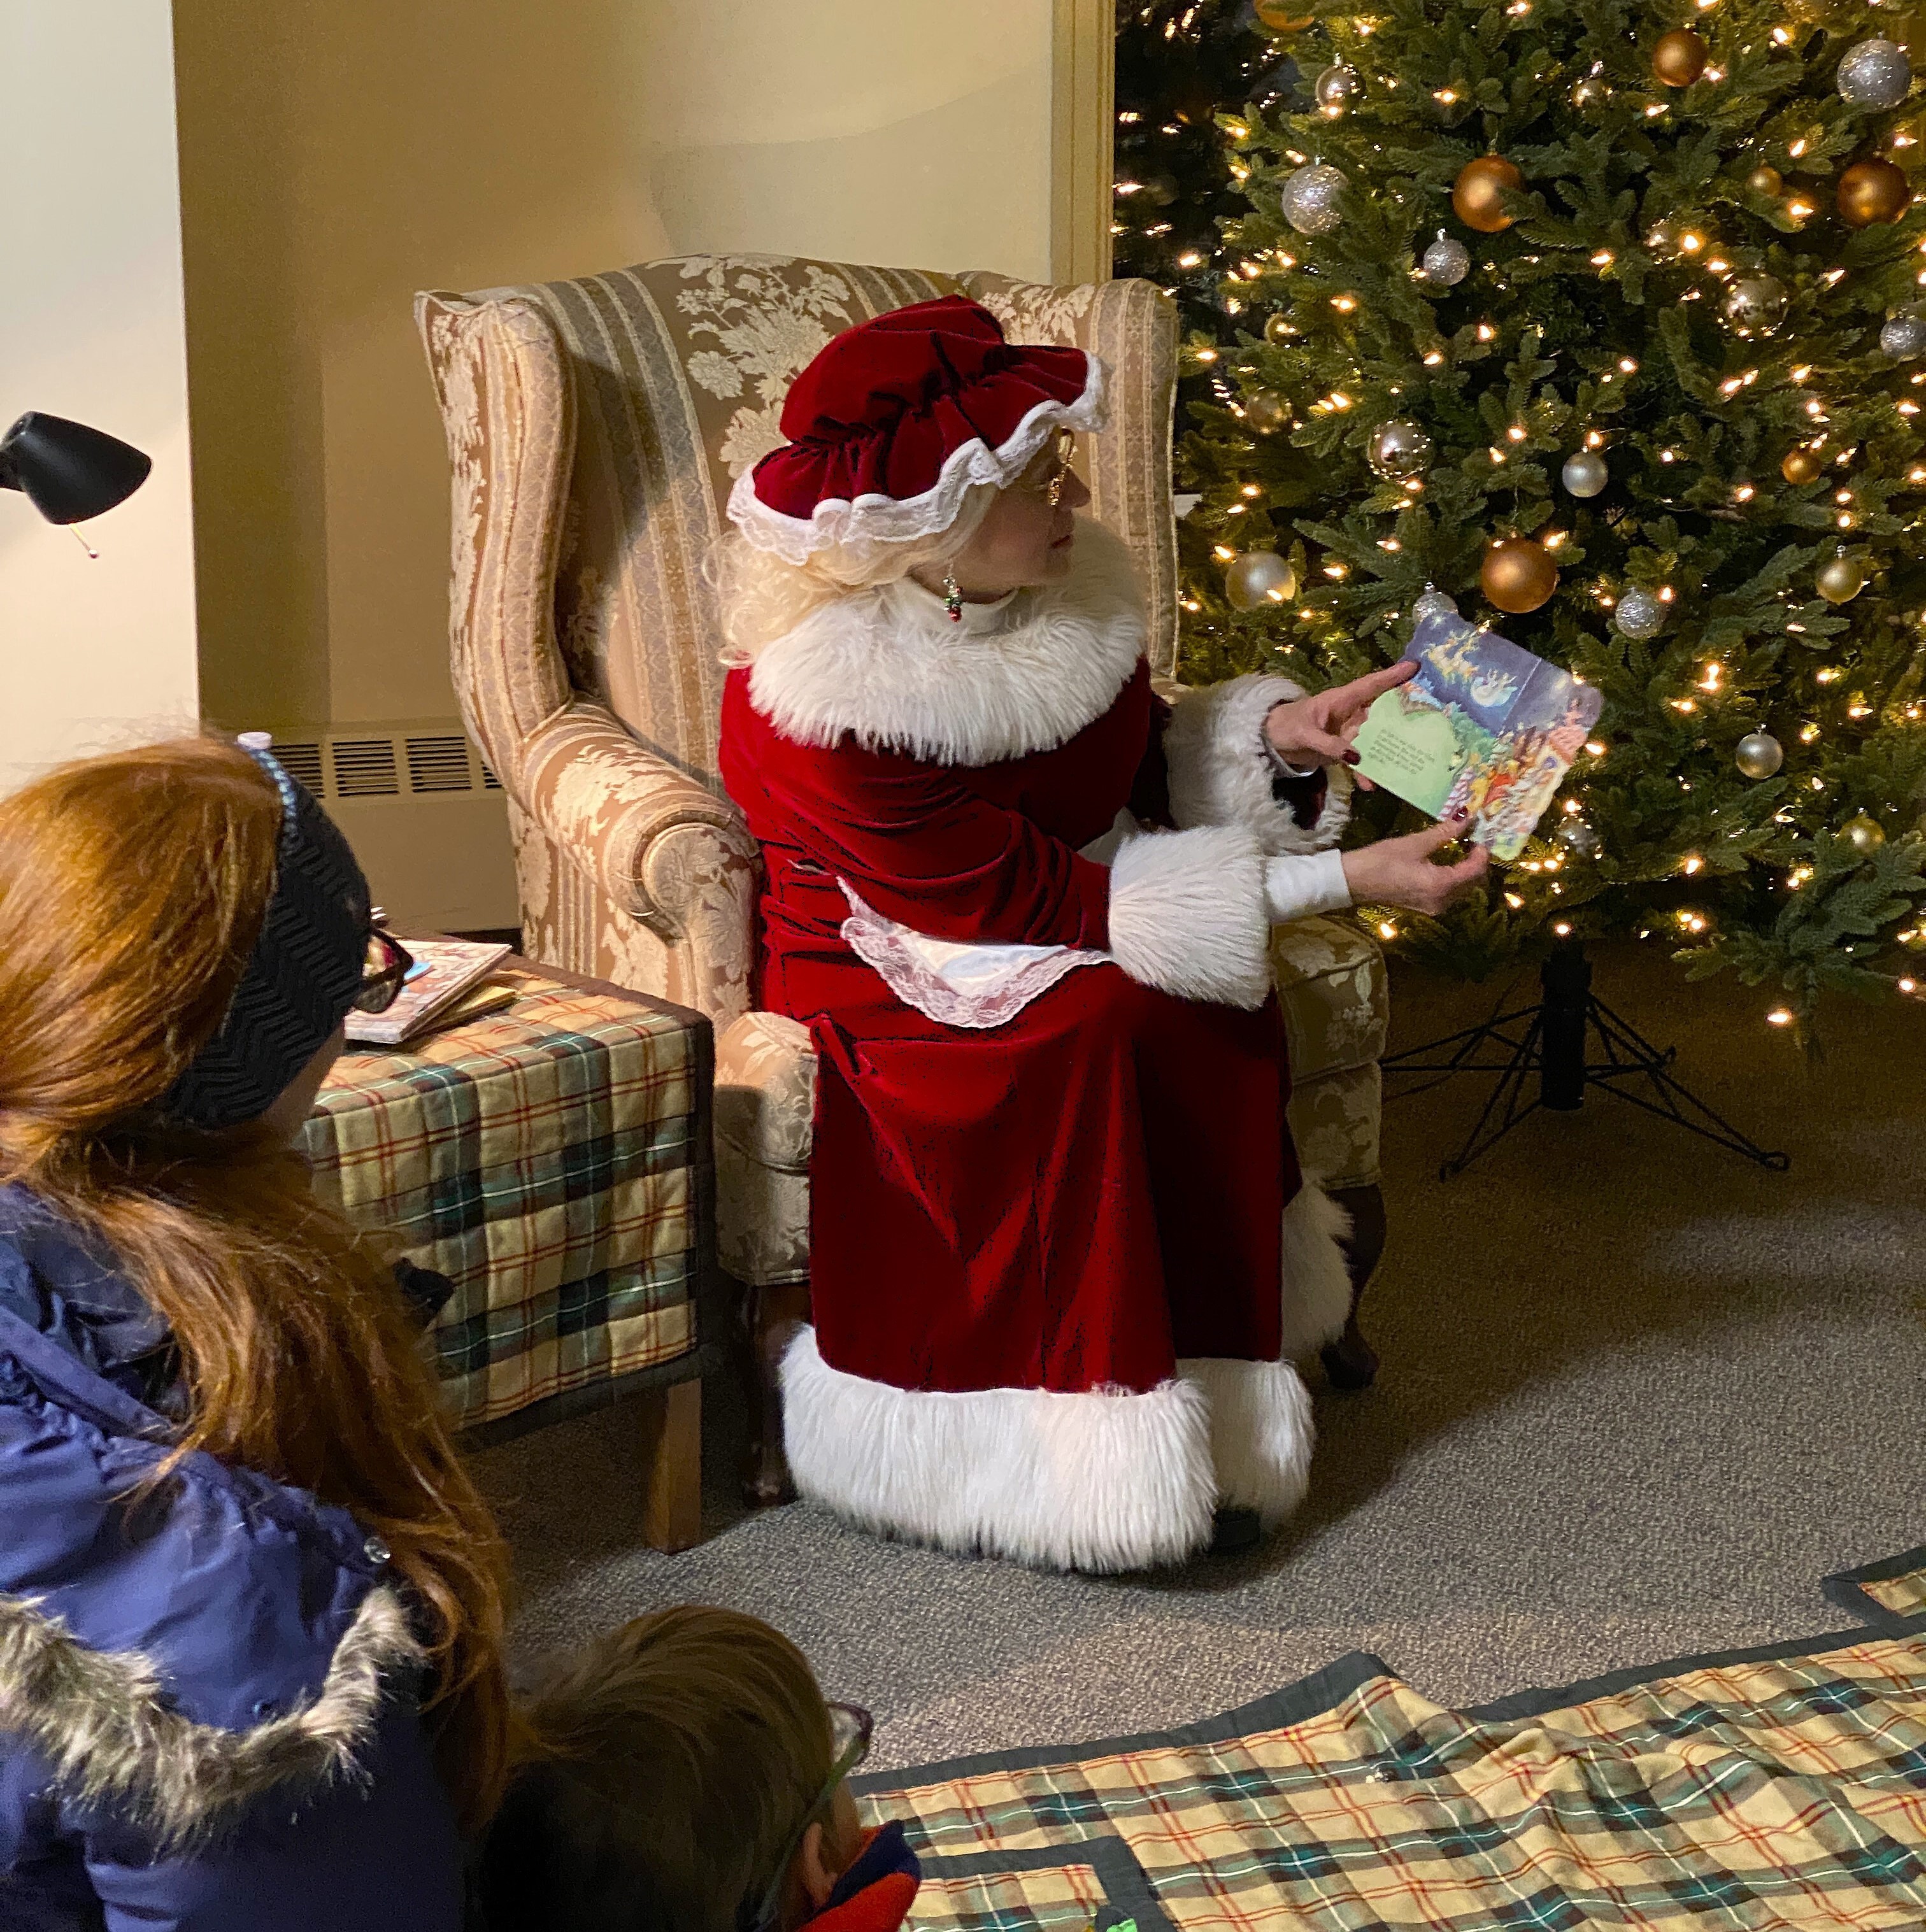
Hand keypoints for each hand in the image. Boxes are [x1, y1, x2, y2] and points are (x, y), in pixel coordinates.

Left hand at [1264, 661, 1417, 787]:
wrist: (1272, 744)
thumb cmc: (1286, 727)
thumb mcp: (1304, 734)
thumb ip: (1329, 745)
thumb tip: (1355, 757)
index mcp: (1342, 700)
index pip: (1371, 685)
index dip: (1392, 676)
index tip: (1416, 667)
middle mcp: (1351, 714)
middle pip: (1382, 712)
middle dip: (1405, 714)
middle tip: (1430, 716)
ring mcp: (1350, 732)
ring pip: (1376, 738)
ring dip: (1389, 749)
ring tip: (1407, 759)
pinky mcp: (1345, 751)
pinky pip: (1361, 760)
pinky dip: (1366, 771)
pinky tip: (1371, 785)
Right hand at [1341, 817, 1489, 916]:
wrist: (1352, 882)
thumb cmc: (1381, 860)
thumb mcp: (1415, 843)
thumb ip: (1445, 832)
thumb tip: (1467, 815)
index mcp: (1441, 885)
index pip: (1476, 870)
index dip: (1482, 851)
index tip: (1479, 832)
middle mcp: (1443, 901)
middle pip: (1474, 883)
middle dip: (1478, 861)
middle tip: (1471, 838)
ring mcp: (1434, 907)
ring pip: (1464, 889)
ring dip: (1467, 870)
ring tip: (1460, 847)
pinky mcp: (1426, 906)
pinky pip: (1451, 893)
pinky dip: (1455, 878)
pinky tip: (1448, 862)